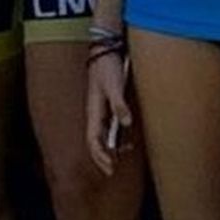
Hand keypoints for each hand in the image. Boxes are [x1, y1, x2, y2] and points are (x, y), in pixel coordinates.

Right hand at [85, 45, 132, 174]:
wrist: (106, 48)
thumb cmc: (107, 66)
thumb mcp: (114, 85)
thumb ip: (119, 104)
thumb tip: (126, 123)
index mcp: (93, 110)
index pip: (93, 140)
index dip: (100, 156)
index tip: (110, 168)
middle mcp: (95, 112)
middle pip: (96, 140)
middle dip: (102, 157)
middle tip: (111, 171)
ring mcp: (101, 108)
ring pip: (102, 134)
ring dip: (109, 148)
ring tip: (119, 158)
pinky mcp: (109, 103)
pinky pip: (110, 125)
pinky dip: (116, 136)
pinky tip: (126, 138)